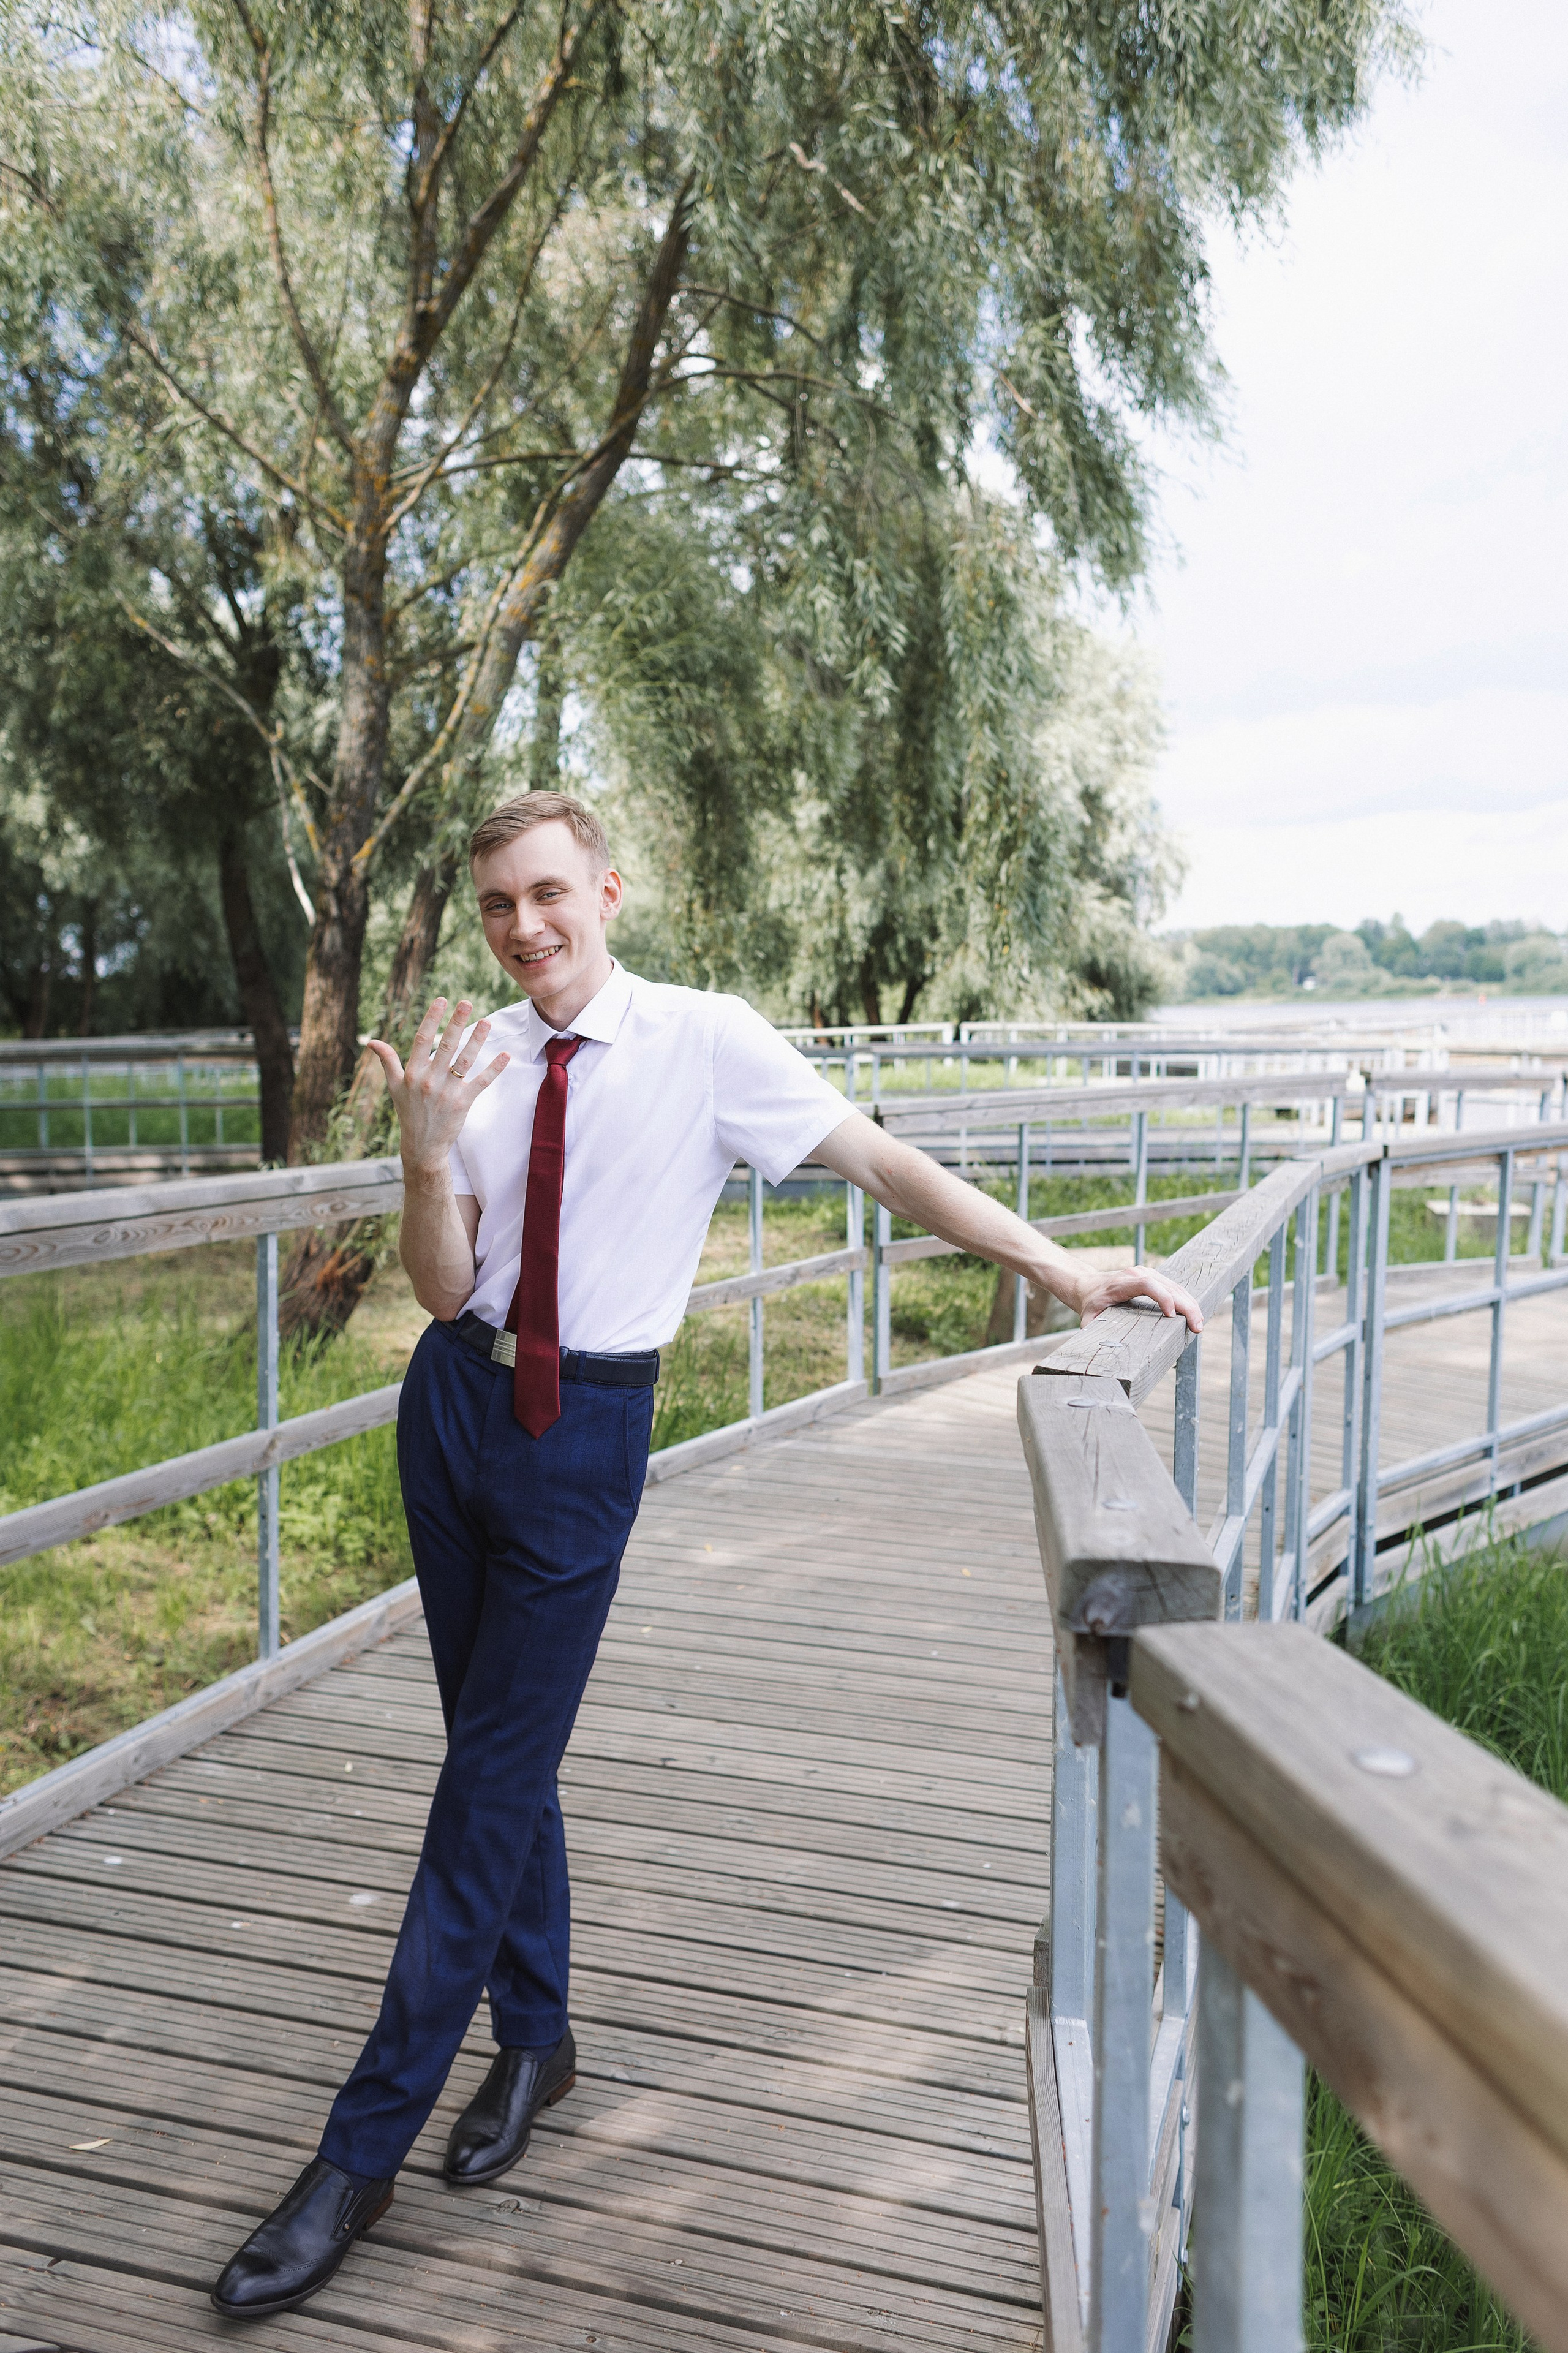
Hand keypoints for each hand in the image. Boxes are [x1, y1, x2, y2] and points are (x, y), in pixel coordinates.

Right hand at [366, 998, 509, 1177]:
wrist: (422, 1145)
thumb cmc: (408, 1112)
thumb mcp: (394, 1087)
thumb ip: (387, 1061)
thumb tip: (372, 1042)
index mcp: (412, 1073)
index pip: (421, 1040)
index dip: (432, 1019)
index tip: (442, 1000)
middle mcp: (429, 1081)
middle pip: (445, 1046)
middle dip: (456, 1023)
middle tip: (467, 1002)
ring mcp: (446, 1092)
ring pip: (464, 1061)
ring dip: (476, 1040)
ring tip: (487, 1022)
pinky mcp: (462, 1103)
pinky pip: (481, 1082)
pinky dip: (494, 1069)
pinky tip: (505, 1055)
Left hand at [1076, 1264, 1204, 1332]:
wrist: (1089, 1286)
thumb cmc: (1090, 1304)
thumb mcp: (1088, 1318)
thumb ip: (1091, 1331)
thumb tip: (1097, 1349)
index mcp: (1123, 1283)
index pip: (1148, 1285)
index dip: (1163, 1298)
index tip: (1172, 1317)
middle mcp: (1139, 1274)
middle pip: (1168, 1286)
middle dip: (1186, 1307)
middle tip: (1197, 1326)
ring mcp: (1149, 1273)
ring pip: (1176, 1286)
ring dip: (1190, 1304)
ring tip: (1199, 1323)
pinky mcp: (1155, 1277)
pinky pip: (1175, 1287)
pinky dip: (1186, 1300)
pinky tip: (1194, 1313)